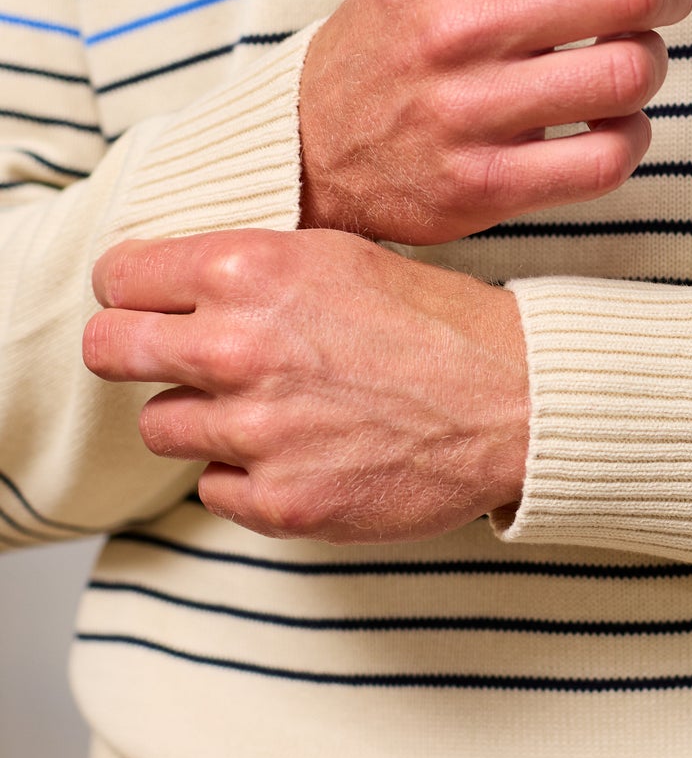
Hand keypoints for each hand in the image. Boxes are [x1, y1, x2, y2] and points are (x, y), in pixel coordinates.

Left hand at [83, 230, 530, 543]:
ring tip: (268, 407)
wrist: (516, 400)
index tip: (150, 302)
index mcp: (248, 270)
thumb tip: (169, 280)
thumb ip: (247, 266)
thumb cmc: (434, 321)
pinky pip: (213, 488)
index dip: (134, 290)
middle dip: (133, 350)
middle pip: (109, 350)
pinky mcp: (280, 503)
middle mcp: (239, 348)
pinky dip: (246, 475)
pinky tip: (302, 450)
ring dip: (200, 418)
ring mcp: (257, 433)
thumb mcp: (337, 255)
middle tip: (176, 358)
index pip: (119, 278)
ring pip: (159, 425)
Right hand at [299, 0, 691, 242]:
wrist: (307, 139)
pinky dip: (630, 136)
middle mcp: (453, 24)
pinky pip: (608, 159)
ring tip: (626, 60)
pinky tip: (609, 123)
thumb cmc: (402, 30)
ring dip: (649, 64)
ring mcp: (465, 110)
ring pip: (630, 74)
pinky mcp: (481, 185)